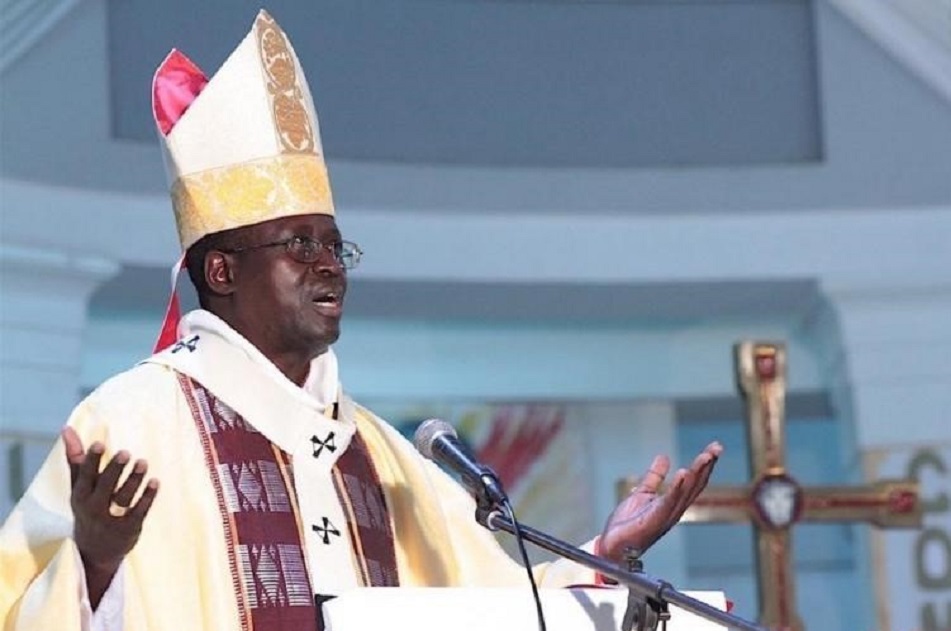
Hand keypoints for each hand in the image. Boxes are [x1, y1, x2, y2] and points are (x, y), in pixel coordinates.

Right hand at [63, 426, 158, 606]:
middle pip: (105, 486)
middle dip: (114, 470)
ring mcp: (112, 519)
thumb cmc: (87, 507)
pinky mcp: (129, 527)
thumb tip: (67, 428)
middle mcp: (94, 507)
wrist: (94, 551)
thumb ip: (76, 458)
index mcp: (81, 494)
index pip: (86, 476)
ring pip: (124, 497)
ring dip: (134, 480)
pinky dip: (147, 497)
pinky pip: (139, 511)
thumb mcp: (79, 486)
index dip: (92, 461)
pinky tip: (155, 482)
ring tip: (143, 462)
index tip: (99, 444)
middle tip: (125, 452)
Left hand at [598, 442, 721, 563]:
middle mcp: (674, 510)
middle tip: (717, 448)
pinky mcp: (654, 520)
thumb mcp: (643, 493)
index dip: (704, 465)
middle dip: (707, 466)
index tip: (714, 448)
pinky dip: (677, 487)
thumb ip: (654, 477)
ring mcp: (666, 516)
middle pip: (695, 485)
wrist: (613, 547)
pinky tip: (683, 473)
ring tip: (706, 456)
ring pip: (686, 491)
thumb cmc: (628, 525)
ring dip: (697, 473)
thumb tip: (664, 457)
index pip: (693, 481)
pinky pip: (668, 501)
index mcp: (673, 504)